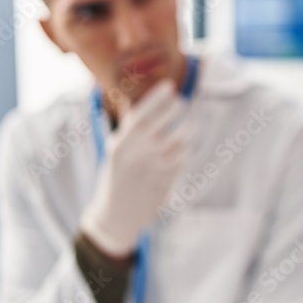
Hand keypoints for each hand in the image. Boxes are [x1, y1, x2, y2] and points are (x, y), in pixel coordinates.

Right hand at [79, 80, 186, 256]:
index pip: (141, 115)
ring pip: (177, 141)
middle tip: (181, 101)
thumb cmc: (117, 179)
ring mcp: (153, 168)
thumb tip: (132, 102)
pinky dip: (184, 150)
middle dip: (173, 109)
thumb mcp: (115, 153)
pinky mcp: (166, 181)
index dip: (156, 98)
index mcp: (120, 144)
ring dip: (184, 130)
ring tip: (187, 125)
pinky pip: (182, 158)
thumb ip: (127, 130)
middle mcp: (136, 154)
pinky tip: (182, 148)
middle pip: (161, 124)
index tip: (169, 85)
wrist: (117, 216)